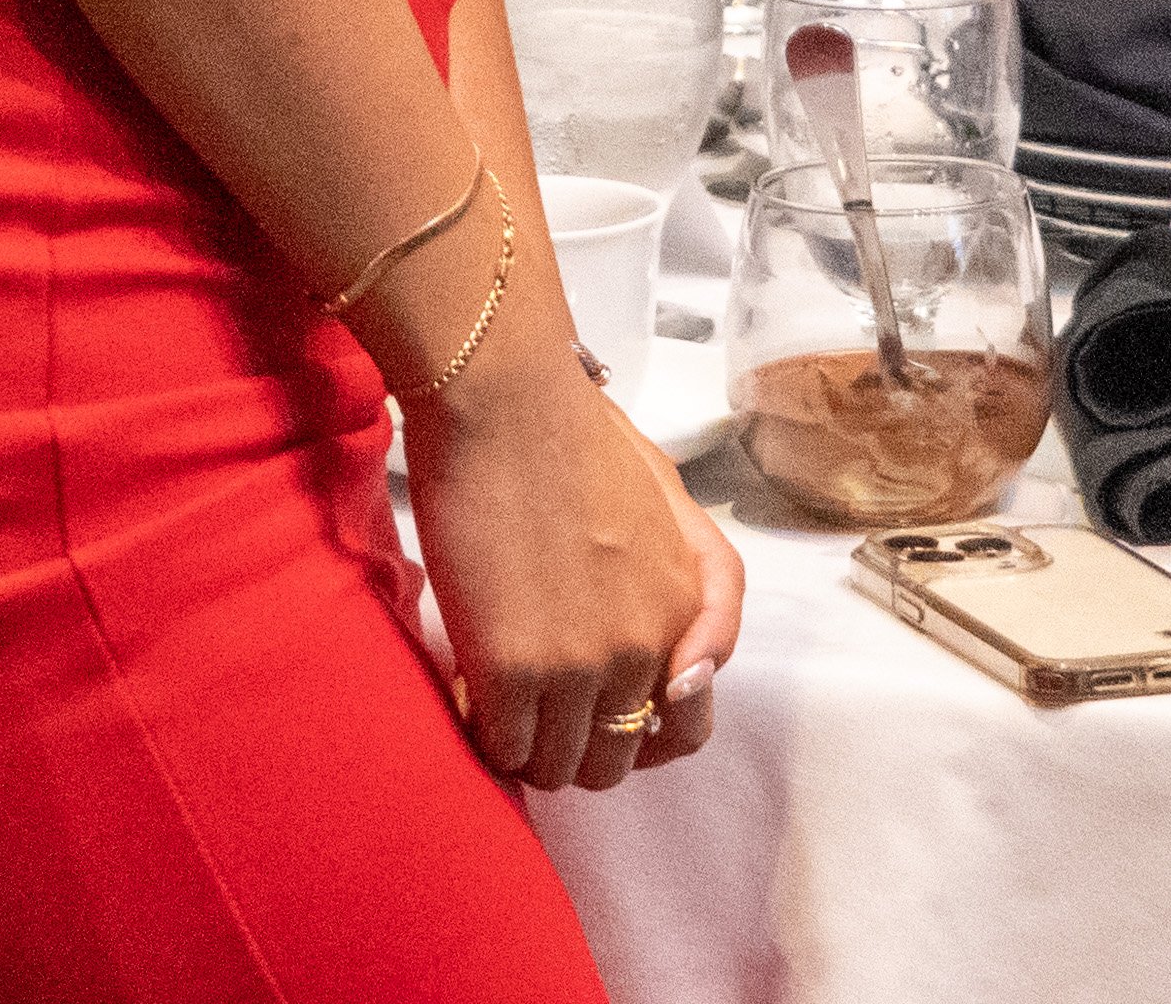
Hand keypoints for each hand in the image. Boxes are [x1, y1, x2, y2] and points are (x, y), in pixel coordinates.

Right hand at [398, 343, 721, 794]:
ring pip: (557, 768)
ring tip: (498, 696)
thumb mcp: (676, 505)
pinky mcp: (509, 672)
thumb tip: (684, 678)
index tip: (598, 711)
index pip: (686, 730)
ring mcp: (578, 669)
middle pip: (615, 761)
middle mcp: (645, 652)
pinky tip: (468, 688)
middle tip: (537, 702)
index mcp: (686, 613)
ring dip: (527, 744)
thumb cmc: (579, 434)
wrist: (506, 401)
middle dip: (576, 742)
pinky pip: (502, 749)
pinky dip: (484, 733)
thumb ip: (702, 589)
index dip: (640, 734)